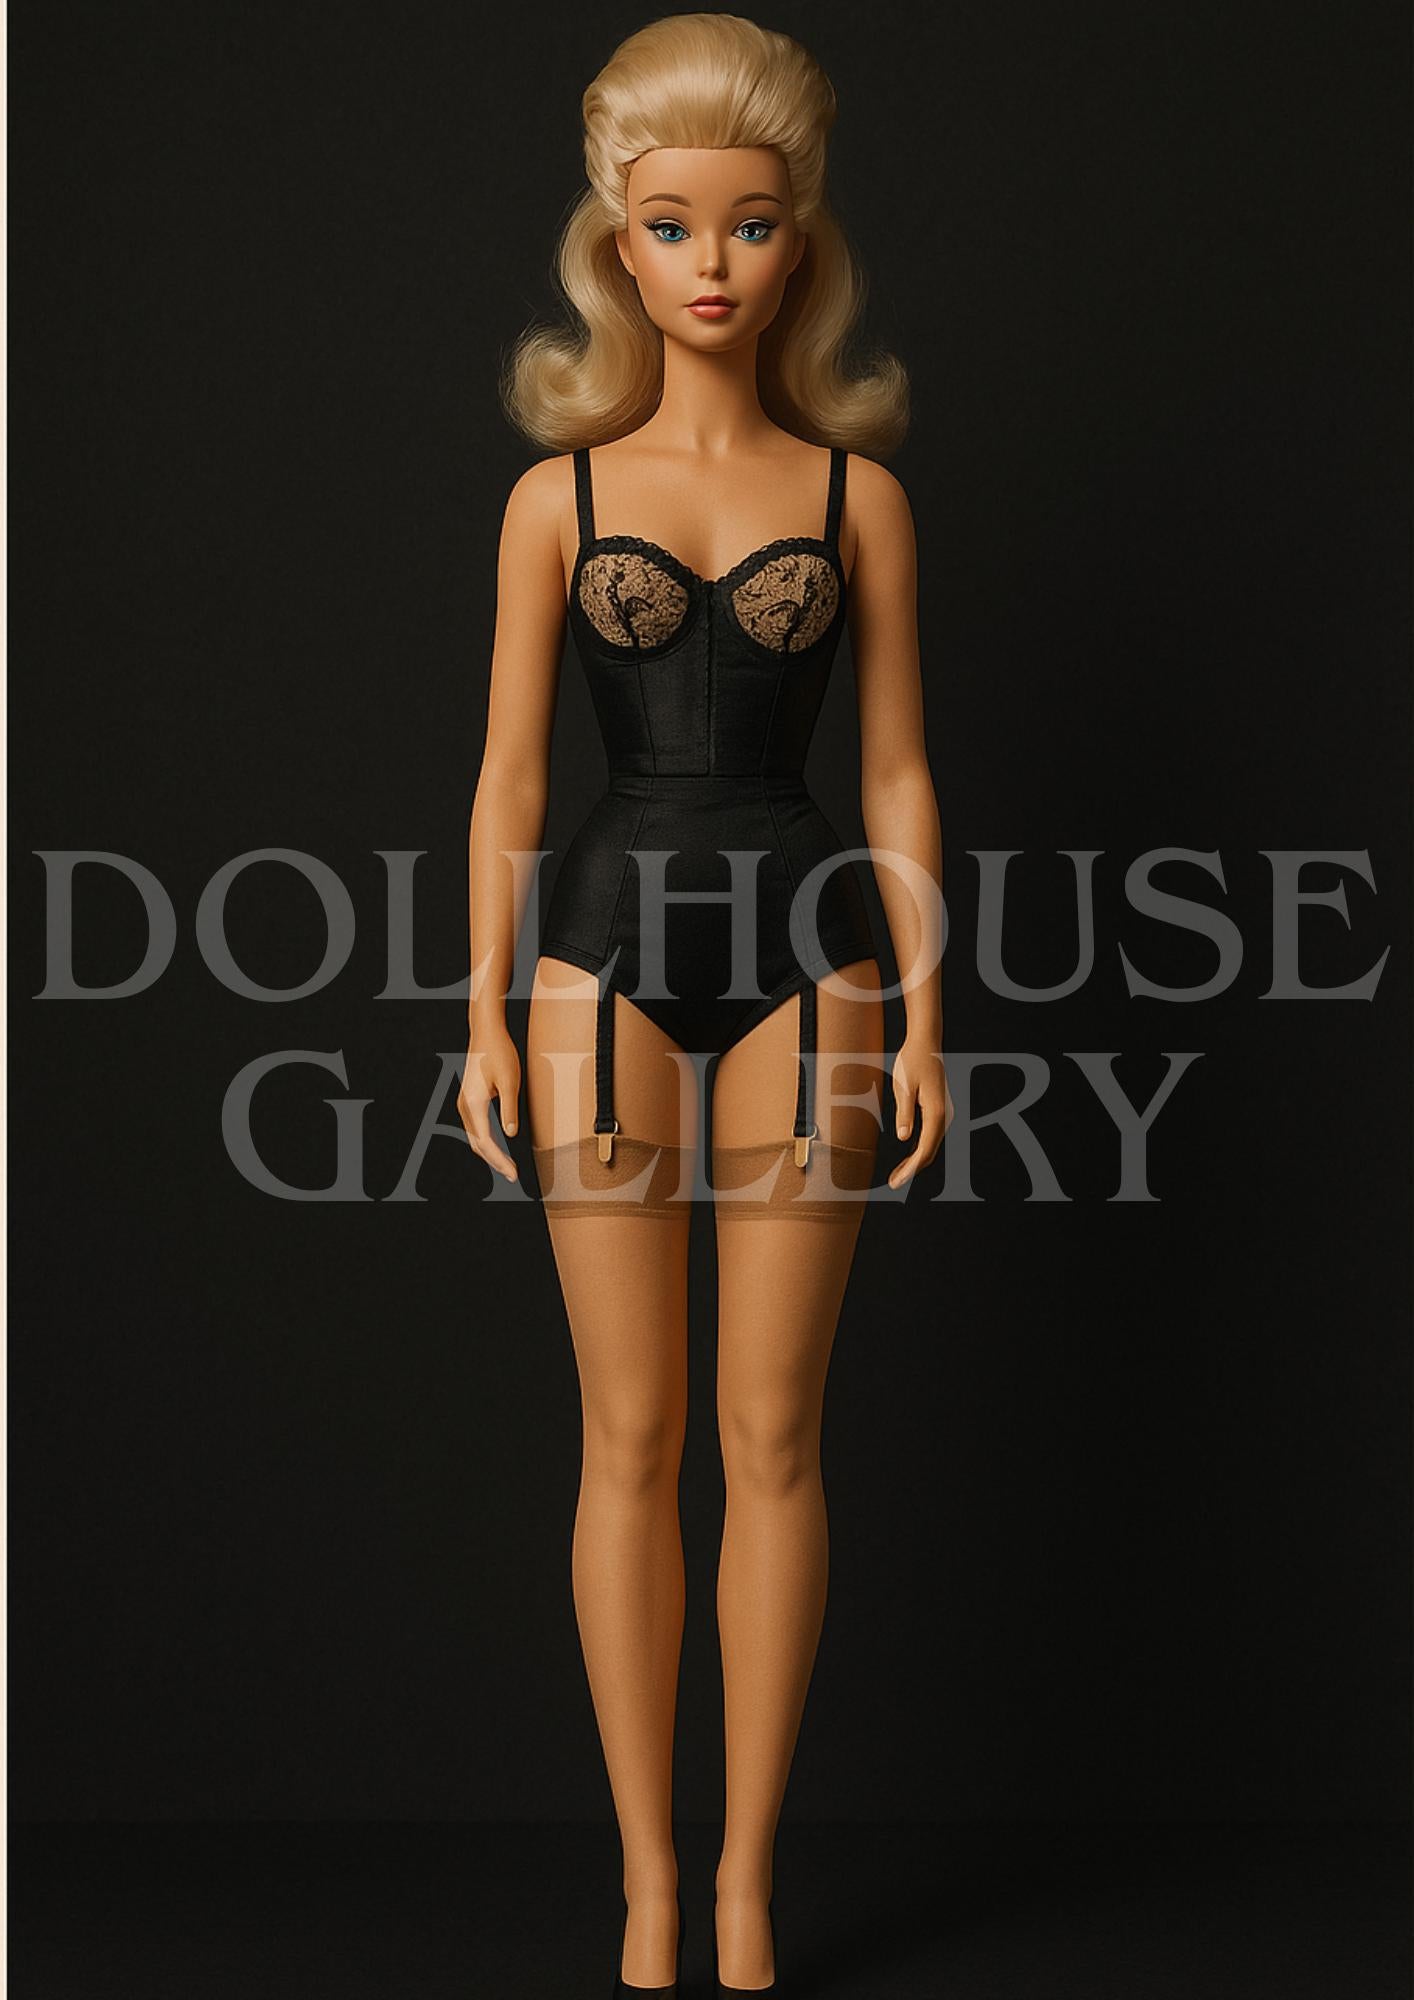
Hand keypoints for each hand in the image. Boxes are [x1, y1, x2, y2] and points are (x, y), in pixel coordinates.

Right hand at [457, 1024, 521, 1181]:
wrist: (486, 1032)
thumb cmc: (500, 1053)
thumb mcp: (511, 1081)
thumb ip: (509, 1109)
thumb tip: (510, 1135)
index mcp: (474, 1103)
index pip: (486, 1142)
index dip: (499, 1161)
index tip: (513, 1173)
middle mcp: (465, 1106)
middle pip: (477, 1144)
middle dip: (495, 1161)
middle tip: (513, 1175)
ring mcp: (464, 1103)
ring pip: (475, 1137)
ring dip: (490, 1153)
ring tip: (508, 1166)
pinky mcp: (468, 1099)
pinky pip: (476, 1127)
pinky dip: (487, 1141)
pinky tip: (500, 1146)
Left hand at [888, 1036, 953, 1189]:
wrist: (926, 1042)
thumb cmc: (912, 1060)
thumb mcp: (903, 1086)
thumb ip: (904, 1112)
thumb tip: (904, 1139)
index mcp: (936, 1112)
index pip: (925, 1149)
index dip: (911, 1168)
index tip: (898, 1182)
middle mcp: (944, 1115)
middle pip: (930, 1151)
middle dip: (912, 1170)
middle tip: (893, 1183)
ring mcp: (943, 1113)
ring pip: (931, 1145)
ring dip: (915, 1161)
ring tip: (896, 1175)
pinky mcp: (938, 1109)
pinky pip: (930, 1135)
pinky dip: (919, 1149)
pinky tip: (906, 1155)